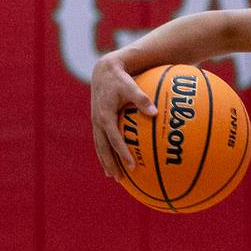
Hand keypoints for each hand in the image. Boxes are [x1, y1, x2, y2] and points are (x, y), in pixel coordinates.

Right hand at [90, 55, 155, 177]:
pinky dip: (105, 153)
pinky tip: (111, 163)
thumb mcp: (131, 86)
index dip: (121, 151)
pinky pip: (100, 141)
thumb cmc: (120, 79)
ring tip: (113, 176)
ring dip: (106, 162)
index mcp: (105, 115)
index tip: (131, 164)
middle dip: (111, 163)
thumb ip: (142, 99)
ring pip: (100, 147)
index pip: (113, 138)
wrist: (104, 72)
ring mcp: (96, 122)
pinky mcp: (97, 122)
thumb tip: (155, 112)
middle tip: (120, 178)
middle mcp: (98, 121)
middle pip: (103, 147)